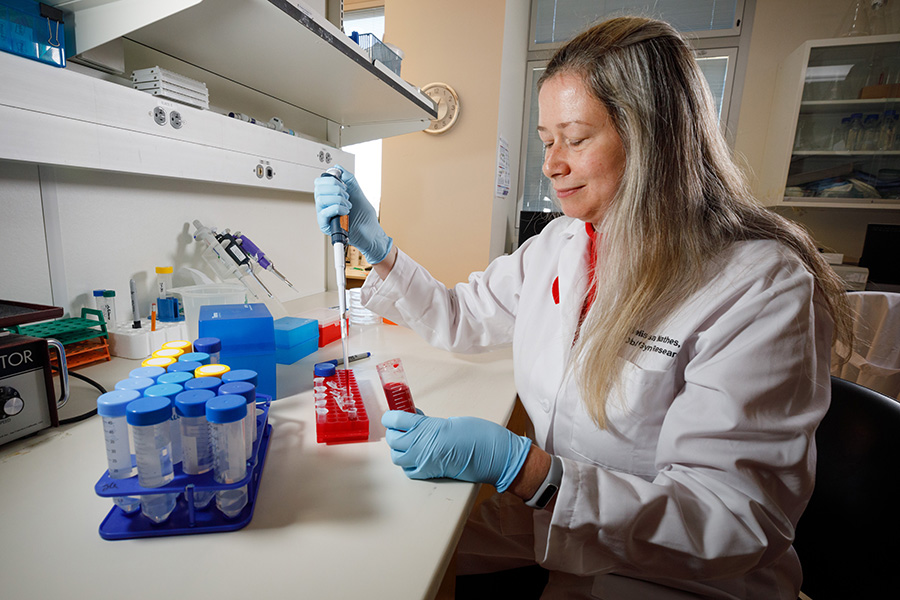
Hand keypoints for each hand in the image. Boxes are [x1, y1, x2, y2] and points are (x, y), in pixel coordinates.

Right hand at [313, 165, 392, 263]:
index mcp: (330, 196)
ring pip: (321, 199)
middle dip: (336, 189)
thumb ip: (348, 179)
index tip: (344, 185)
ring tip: (348, 206)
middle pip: (318, 188)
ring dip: (339, 200)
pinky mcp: (325, 225)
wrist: (371, 233)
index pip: (320, 182)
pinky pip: (324, 212)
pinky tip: (346, 212)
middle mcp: (325, 204)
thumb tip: (338, 167)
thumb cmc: (365, 217)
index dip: (331, 180)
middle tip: (347, 197)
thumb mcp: (358, 192)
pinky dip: (338, 208)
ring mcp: (324, 215)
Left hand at [382, 411, 531, 491]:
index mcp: (426, 428)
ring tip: (410, 442)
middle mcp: (420, 447)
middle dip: (395, 431)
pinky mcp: (429, 474)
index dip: (391, 416)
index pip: (395, 420)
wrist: (492, 455)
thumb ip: (429, 424)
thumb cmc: (477, 434)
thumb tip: (415, 423)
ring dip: (400, 448)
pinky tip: (418, 455)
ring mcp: (423, 463)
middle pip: (393, 439)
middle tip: (403, 427)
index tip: (393, 414)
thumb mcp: (449, 421)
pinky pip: (408, 470)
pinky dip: (408, 463)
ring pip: (397, 457)